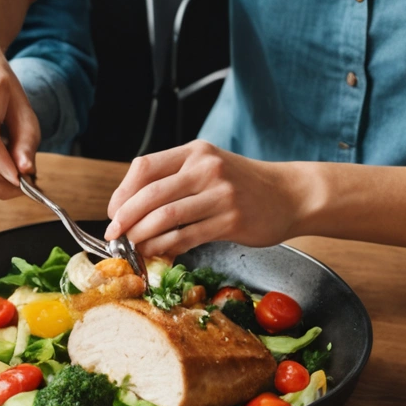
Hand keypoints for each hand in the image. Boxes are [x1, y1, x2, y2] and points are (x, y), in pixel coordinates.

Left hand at [105, 140, 312, 257]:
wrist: (291, 194)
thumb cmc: (243, 184)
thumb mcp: (210, 167)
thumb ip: (176, 179)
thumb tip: (132, 208)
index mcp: (194, 152)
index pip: (145, 167)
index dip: (122, 192)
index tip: (114, 211)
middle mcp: (205, 169)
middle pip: (150, 194)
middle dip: (125, 217)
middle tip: (114, 234)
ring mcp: (219, 194)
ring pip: (165, 217)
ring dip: (142, 236)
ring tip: (132, 247)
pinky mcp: (231, 220)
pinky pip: (187, 237)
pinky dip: (165, 248)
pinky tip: (155, 253)